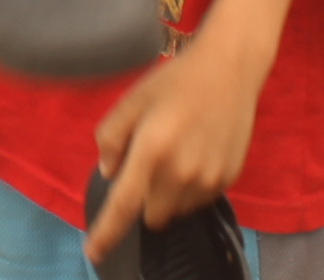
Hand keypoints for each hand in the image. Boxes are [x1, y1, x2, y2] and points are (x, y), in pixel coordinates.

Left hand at [84, 39, 259, 258]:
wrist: (229, 70)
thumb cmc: (175, 81)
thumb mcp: (131, 100)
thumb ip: (110, 138)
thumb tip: (110, 173)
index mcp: (152, 149)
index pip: (124, 204)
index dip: (106, 233)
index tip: (93, 253)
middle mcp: (181, 171)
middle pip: (152, 215)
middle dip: (145, 198)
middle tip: (149, 162)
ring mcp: (208, 178)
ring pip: (177, 210)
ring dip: (168, 195)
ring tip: (176, 152)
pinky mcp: (228, 179)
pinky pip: (199, 199)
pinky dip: (190, 187)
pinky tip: (195, 153)